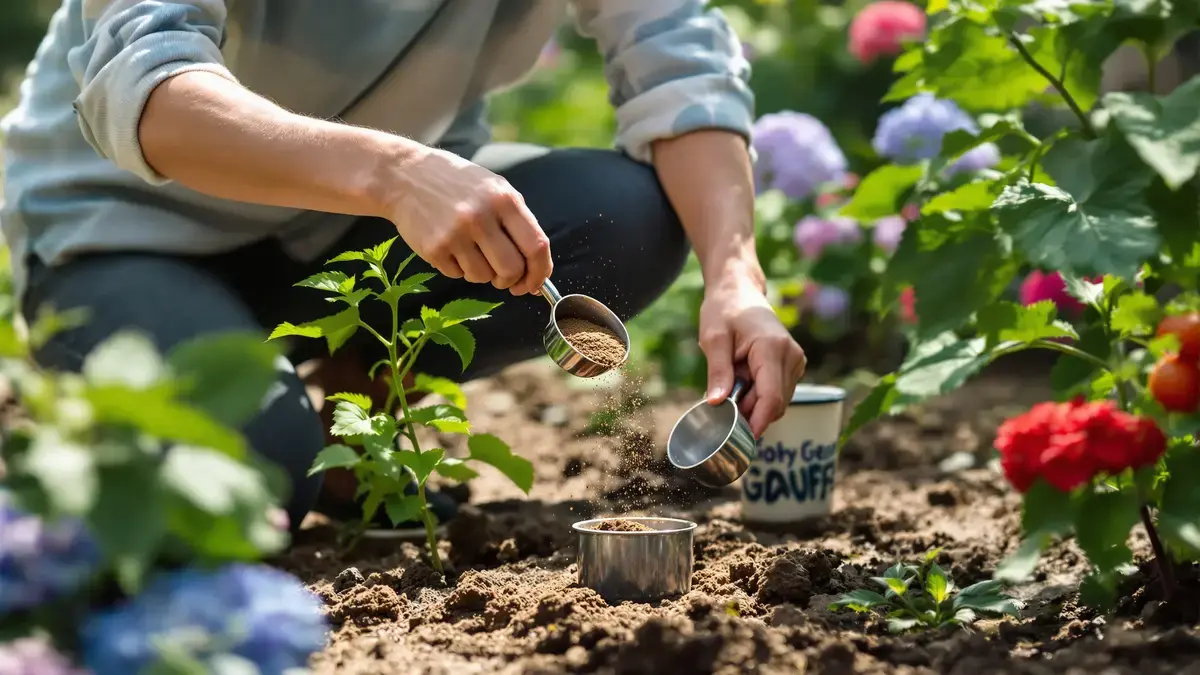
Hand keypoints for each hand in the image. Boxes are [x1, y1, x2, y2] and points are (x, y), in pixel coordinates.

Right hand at [385, 145, 552, 294]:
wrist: (404, 176)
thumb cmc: (457, 183)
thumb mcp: (494, 187)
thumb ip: (517, 221)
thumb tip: (536, 265)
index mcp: (504, 199)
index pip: (536, 246)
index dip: (541, 271)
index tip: (536, 283)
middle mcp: (481, 217)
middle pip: (512, 269)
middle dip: (512, 280)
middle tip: (505, 278)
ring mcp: (456, 234)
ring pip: (484, 277)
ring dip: (483, 273)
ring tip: (471, 251)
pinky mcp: (434, 249)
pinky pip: (458, 275)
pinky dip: (459, 268)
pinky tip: (451, 246)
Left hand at [698, 275, 806, 437]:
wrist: (739, 290)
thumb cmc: (724, 310)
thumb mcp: (714, 339)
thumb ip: (718, 371)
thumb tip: (717, 404)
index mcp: (773, 348)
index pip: (771, 398)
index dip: (756, 423)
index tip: (738, 439)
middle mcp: (792, 356)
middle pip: (775, 404)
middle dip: (749, 413)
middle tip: (721, 404)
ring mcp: (796, 361)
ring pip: (777, 402)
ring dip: (752, 404)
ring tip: (731, 384)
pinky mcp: (793, 366)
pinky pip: (777, 393)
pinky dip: (758, 397)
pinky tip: (741, 382)